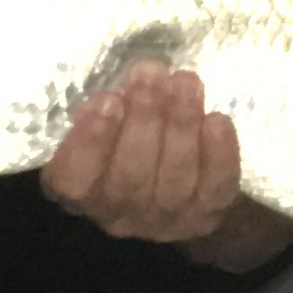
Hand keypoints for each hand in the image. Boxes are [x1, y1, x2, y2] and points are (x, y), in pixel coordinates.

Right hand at [40, 63, 292, 267]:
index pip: (74, 179)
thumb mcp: (103, 122)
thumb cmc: (128, 136)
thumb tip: (124, 73)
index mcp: (80, 189)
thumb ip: (103, 107)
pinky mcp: (206, 213)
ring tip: (185, 82)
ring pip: (174, 179)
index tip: (106, 100)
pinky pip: (214, 187)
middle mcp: (119, 214)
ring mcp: (165, 220)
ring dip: (180, 125)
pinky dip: (218, 153)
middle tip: (150, 73)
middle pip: (130, 176)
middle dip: (143, 119)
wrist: (179, 180)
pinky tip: (217, 119)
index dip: (90, 142)